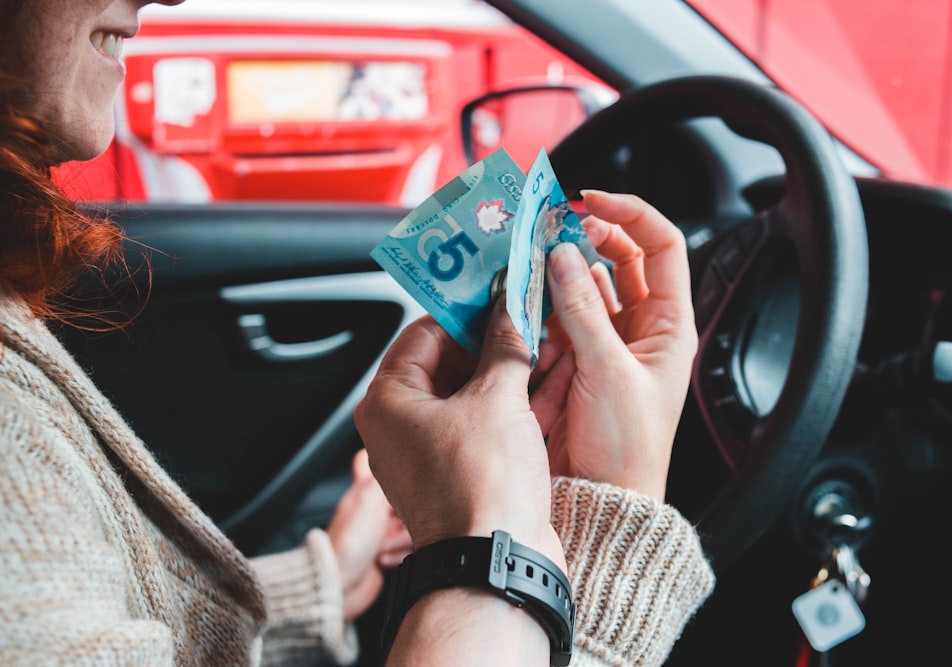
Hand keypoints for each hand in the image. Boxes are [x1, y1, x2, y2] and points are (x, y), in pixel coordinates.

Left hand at [326, 449, 410, 621]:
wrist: (340, 585)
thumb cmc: (346, 544)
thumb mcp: (369, 497)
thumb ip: (389, 475)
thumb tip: (404, 454)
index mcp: (364, 489)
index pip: (375, 461)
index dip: (389, 458)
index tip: (404, 461)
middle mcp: (373, 508)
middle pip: (409, 497)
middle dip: (408, 512)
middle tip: (391, 522)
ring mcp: (381, 531)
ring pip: (413, 523)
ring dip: (401, 539)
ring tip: (383, 546)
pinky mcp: (389, 552)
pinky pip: (409, 547)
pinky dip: (400, 554)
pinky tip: (385, 559)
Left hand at [355, 301, 564, 568]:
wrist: (500, 563)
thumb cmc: (481, 490)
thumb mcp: (498, 397)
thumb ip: (505, 343)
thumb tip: (509, 307)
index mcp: (388, 401)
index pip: (424, 331)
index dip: (466, 307)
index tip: (498, 291)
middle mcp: (400, 426)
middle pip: (447, 361)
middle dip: (492, 338)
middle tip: (525, 314)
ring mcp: (429, 452)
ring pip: (470, 393)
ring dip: (507, 368)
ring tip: (544, 339)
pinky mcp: (459, 473)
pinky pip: (482, 424)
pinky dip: (511, 401)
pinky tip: (548, 377)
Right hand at [531, 190, 696, 498]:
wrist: (604, 497)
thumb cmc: (627, 448)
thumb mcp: (608, 371)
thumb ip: (581, 311)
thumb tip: (560, 256)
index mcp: (670, 324)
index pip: (661, 245)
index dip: (631, 213)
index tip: (591, 200)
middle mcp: (642, 327)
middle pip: (620, 257)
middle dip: (588, 235)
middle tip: (551, 225)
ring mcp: (608, 341)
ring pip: (585, 283)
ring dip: (561, 268)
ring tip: (533, 257)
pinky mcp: (577, 359)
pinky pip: (561, 315)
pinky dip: (545, 302)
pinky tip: (529, 298)